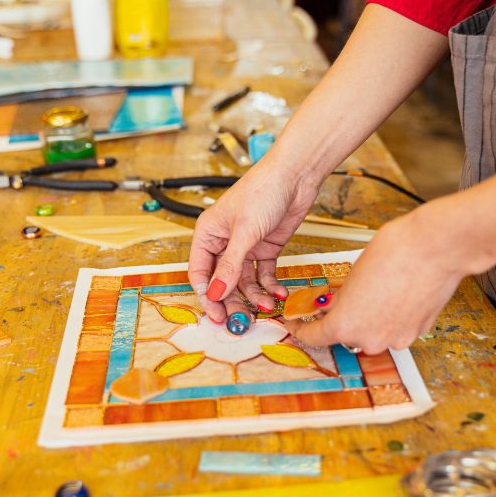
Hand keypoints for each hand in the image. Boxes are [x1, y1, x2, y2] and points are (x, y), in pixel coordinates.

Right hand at [188, 160, 319, 322]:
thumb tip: (216, 294)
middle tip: (241, 321)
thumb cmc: (262, 191)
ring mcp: (246, 247)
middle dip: (232, 301)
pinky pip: (264, 274)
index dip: (207, 295)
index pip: (200, 272)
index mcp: (208, 235)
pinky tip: (279, 294)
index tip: (216, 315)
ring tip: (268, 307)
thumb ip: (230, 266)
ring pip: (245, 281)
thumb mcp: (244, 232)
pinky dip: (271, 286)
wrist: (295, 175)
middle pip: (223, 281)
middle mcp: (224, 242)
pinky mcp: (266, 248)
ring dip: (255, 296)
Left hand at [286, 209, 465, 352]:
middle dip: (341, 319)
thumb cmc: (393, 253)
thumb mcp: (351, 275)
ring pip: (372, 333)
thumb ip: (340, 299)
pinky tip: (392, 295)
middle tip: (341, 300)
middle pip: (345, 335)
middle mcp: (370, 340)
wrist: (435, 248)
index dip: (302, 329)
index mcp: (344, 326)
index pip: (314, 337)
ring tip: (373, 291)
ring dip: (367, 319)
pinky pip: (394, 328)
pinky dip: (389, 317)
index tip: (296, 324)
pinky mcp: (418, 332)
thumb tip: (335, 307)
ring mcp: (396, 339)